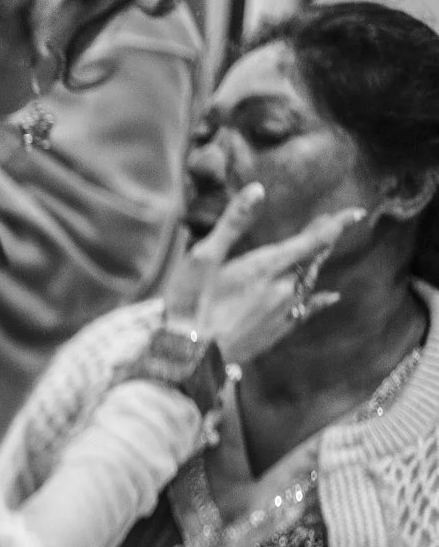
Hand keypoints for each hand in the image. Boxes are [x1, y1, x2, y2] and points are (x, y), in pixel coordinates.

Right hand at [159, 183, 360, 366]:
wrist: (190, 357)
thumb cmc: (191, 303)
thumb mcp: (203, 257)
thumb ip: (233, 222)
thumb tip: (258, 189)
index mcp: (266, 267)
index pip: (312, 241)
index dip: (334, 226)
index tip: (355, 213)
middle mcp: (282, 289)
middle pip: (312, 260)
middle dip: (321, 241)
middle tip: (329, 224)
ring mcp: (282, 313)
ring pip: (308, 283)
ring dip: (314, 266)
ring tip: (317, 254)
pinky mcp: (276, 332)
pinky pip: (307, 310)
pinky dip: (319, 299)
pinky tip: (330, 297)